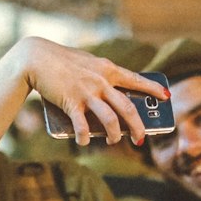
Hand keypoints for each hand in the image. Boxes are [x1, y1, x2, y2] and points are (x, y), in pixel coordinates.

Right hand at [15, 38, 166, 146]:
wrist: (35, 58)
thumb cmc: (61, 62)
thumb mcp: (87, 64)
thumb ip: (101, 76)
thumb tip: (110, 100)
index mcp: (107, 69)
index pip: (136, 80)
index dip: (152, 89)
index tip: (166, 97)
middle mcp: (101, 81)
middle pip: (127, 107)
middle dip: (138, 126)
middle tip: (141, 139)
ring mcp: (87, 92)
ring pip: (110, 119)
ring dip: (114, 135)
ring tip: (112, 141)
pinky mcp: (71, 102)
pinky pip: (82, 125)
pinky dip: (84, 137)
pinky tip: (83, 142)